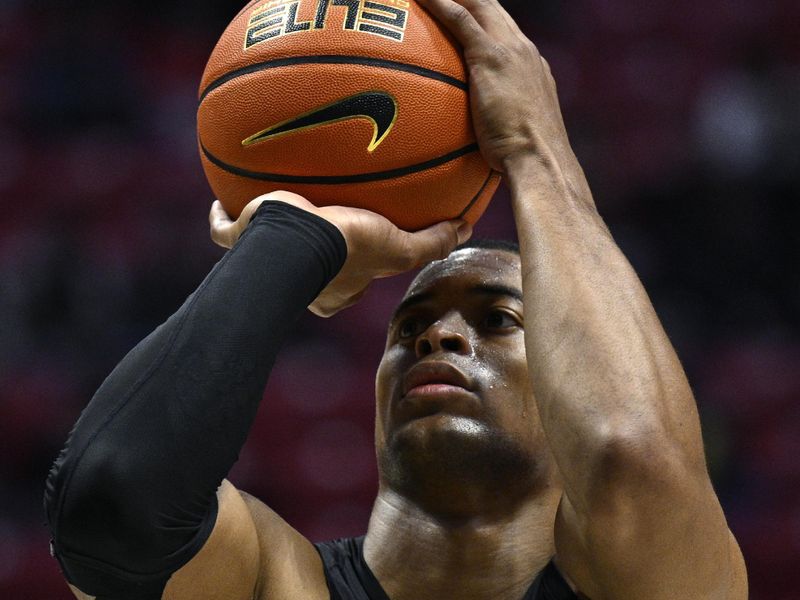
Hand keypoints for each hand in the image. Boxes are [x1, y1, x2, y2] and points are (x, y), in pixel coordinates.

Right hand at [209, 191, 472, 316]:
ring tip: (271, 210)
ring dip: (267, 235)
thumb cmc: (347, 249)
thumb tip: (466, 230)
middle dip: (312, 254)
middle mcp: (301, 281)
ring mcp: (266, 261)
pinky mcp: (239, 239)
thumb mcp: (398, 248)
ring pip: (262, 251)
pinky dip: (222, 216)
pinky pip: (224, 230)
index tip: (360, 255)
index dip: (356, 276)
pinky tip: (222, 199)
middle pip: (307, 267)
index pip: (348, 287)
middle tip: (319, 231)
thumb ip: (432, 243)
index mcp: (335, 288)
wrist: (295, 242)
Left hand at [417, 0, 575, 174]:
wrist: (540, 159)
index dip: (485, 20)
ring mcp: (510, 50)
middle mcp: (524, 50)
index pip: (505, 33)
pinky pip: (460, 18)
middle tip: (442, 2)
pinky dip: (439, 4)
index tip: (466, 17)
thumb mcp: (515, 138)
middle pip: (492, 12)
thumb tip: (483, 147)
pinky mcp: (491, 56)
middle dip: (469, 1)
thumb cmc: (526, 161)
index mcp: (532, 66)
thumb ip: (500, 130)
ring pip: (477, 6)